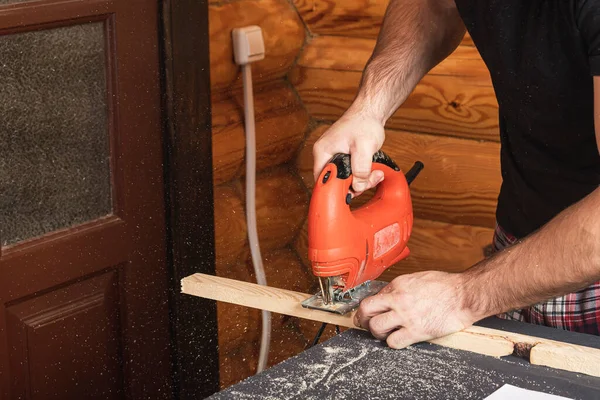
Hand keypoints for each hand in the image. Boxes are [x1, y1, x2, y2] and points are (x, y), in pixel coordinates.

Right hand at [312, 110, 385, 195]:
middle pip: (334, 182)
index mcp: (322, 152)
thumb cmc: (364, 123)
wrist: (370, 111)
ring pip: (343, 179)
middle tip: (368, 180)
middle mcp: (325, 155)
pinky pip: (349, 173)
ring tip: (374, 174)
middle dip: (353, 186)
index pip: (322, 181)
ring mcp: (333, 156)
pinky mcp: (342, 156)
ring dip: (360, 181)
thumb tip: (357, 186)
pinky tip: (371, 170)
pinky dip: (360, 175)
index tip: (352, 190)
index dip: (336, 190)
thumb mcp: (364, 148)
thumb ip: (360, 169)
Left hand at [353, 271, 476, 348]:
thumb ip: (400, 288)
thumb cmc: (445, 286)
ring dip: (377, 333)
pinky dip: (393, 342)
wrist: (464, 295)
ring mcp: (406, 316)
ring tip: (385, 333)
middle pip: (366, 310)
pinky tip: (399, 339)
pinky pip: (393, 342)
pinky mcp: (416, 331)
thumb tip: (387, 297)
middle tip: (366, 325)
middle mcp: (398, 299)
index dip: (367, 308)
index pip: (371, 298)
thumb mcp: (417, 279)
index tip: (366, 314)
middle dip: (363, 320)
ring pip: (376, 327)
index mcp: (398, 285)